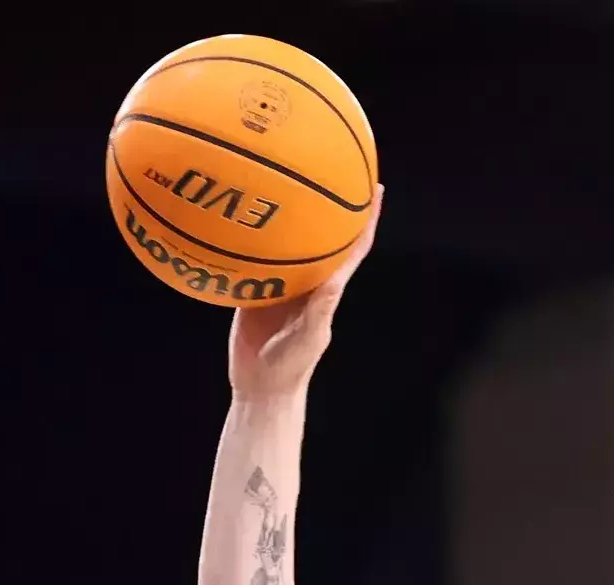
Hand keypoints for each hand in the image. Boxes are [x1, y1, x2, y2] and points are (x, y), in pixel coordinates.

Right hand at [228, 188, 380, 400]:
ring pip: (286, 242)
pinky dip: (248, 240)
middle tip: (331, 168)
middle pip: (321, 235)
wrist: (260, 387)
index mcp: (325, 289)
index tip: (375, 189)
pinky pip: (252, 258)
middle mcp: (306, 281)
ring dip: (286, 215)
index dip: (366, 220)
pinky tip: (238, 217)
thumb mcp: (309, 338)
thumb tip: (335, 281)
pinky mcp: (253, 290)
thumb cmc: (290, 368)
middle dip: (329, 205)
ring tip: (281, 180)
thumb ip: (321, 310)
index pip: (352, 249)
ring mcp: (280, 284)